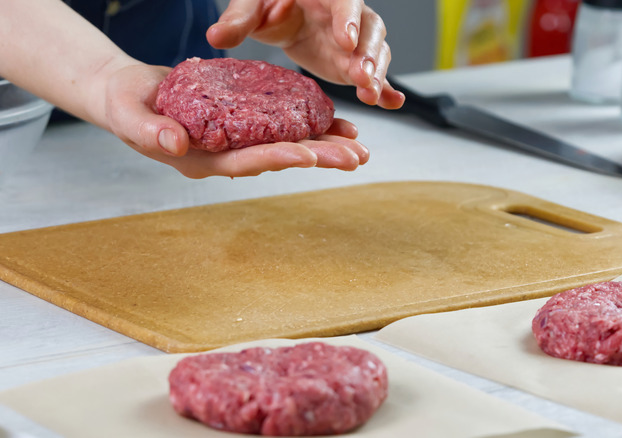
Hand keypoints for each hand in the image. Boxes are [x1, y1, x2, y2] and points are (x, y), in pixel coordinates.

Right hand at [100, 64, 368, 178]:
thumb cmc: (124, 105)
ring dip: (323, 146)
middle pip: (277, 158)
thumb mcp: (128, 116)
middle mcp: (226, 155)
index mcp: (201, 160)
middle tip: (356, 158)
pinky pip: (280, 126)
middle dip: (318, 158)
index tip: (308, 155)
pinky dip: (308, 125)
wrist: (128, 94)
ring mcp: (236, 142)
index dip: (277, 157)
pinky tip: (335, 125)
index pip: (245, 162)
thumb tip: (175, 145)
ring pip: (286, 145)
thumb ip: (149, 132)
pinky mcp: (243, 124)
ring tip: (358, 147)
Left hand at [207, 0, 404, 109]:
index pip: (345, 0)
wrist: (276, 14)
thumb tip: (216, 37)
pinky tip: (393, 102)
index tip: (344, 39)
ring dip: (377, 74)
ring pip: (376, 52)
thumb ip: (238, 19)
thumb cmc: (267, 3)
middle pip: (369, 29)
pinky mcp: (354, 62)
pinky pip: (376, 74)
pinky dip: (387, 88)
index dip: (348, 18)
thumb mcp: (251, 5)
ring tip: (370, 94)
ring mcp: (355, 40)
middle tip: (361, 75)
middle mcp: (348, 14)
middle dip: (367, 53)